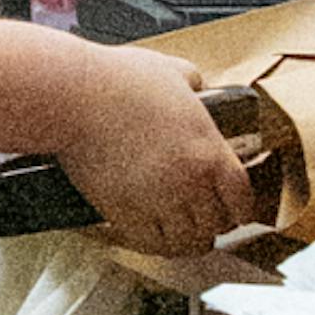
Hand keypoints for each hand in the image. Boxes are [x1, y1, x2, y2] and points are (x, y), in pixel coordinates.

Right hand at [50, 53, 261, 255]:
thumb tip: (195, 86)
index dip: (238, 208)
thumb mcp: (169, 70)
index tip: (231, 210)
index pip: (242, 200)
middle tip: (203, 220)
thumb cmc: (115, 80)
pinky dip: (156, 244)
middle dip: (212, 223)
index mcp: (209, 151)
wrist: (72, 96)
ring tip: (180, 234)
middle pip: (216, 224)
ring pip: (188, 241)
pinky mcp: (123, 211)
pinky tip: (154, 236)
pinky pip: (152, 243)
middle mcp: (190, 182)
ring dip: (187, 239)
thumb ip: (192, 81)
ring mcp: (157, 200)